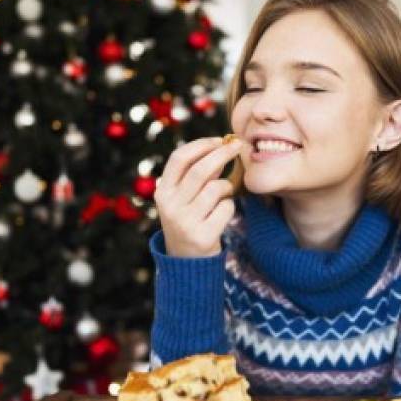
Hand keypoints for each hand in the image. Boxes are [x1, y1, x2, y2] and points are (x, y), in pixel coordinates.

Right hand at [154, 135, 243, 256]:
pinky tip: (222, 213)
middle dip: (222, 153)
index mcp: (163, 192)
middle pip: (200, 170)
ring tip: (225, 192)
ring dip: (227, 186)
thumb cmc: (189, 219)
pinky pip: (226, 208)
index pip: (179, 158)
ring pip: (216, 189)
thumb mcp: (183, 197)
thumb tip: (221, 145)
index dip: (201, 144)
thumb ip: (197, 174)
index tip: (220, 139)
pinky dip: (229, 206)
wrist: (186, 261)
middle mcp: (170, 206)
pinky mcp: (203, 237)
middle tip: (238, 145)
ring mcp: (185, 223)